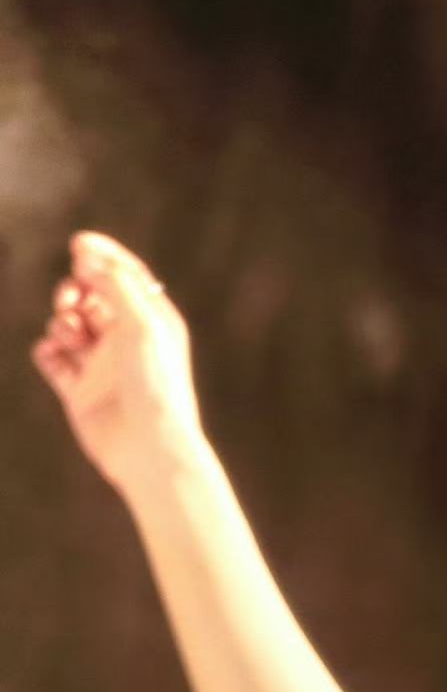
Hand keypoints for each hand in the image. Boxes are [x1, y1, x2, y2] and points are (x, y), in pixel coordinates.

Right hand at [30, 230, 207, 501]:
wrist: (148, 448)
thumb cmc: (156, 385)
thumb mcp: (143, 324)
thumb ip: (115, 283)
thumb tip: (87, 253)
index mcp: (152, 322)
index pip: (126, 277)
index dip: (101, 256)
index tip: (78, 243)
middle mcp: (127, 341)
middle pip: (90, 297)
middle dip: (74, 290)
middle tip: (70, 300)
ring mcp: (101, 366)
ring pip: (68, 325)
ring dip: (61, 321)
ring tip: (68, 334)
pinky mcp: (79, 391)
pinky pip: (52, 360)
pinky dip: (47, 351)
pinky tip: (53, 354)